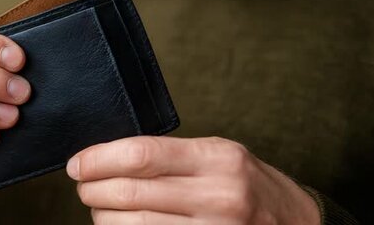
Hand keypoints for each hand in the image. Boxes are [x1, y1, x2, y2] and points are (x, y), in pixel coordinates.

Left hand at [68, 136, 319, 223]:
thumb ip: (171, 155)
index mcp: (217, 159)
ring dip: (103, 217)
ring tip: (100, 207)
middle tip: (83, 186)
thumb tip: (106, 156)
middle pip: (131, 192)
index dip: (99, 159)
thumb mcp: (217, 155)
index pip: (142, 154)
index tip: (77, 164)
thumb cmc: (247, 184)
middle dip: (93, 190)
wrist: (295, 223)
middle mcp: (217, 196)